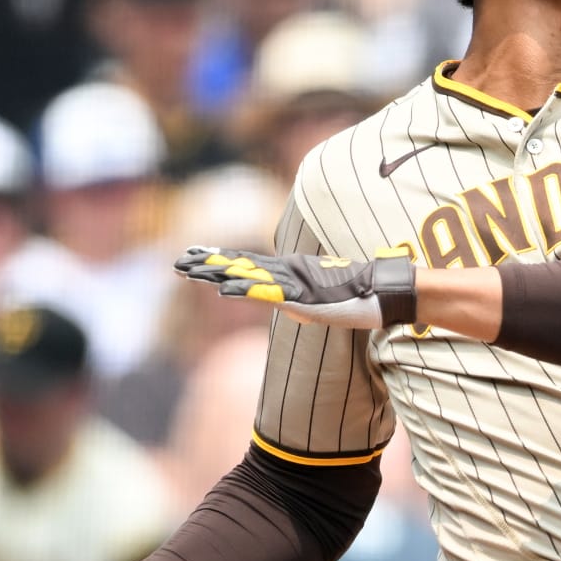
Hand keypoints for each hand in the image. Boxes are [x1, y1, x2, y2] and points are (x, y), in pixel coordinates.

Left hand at [175, 246, 416, 328]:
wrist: (381, 293)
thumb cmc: (357, 297)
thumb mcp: (320, 302)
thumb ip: (301, 300)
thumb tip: (288, 306)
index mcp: (289, 274)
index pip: (247, 265)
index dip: (220, 259)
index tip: (196, 255)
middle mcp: (286, 273)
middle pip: (240, 266)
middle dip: (208, 263)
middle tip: (178, 260)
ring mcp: (292, 283)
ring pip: (246, 276)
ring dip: (216, 273)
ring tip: (189, 270)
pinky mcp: (301, 295)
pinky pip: (266, 293)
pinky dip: (243, 291)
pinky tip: (222, 290)